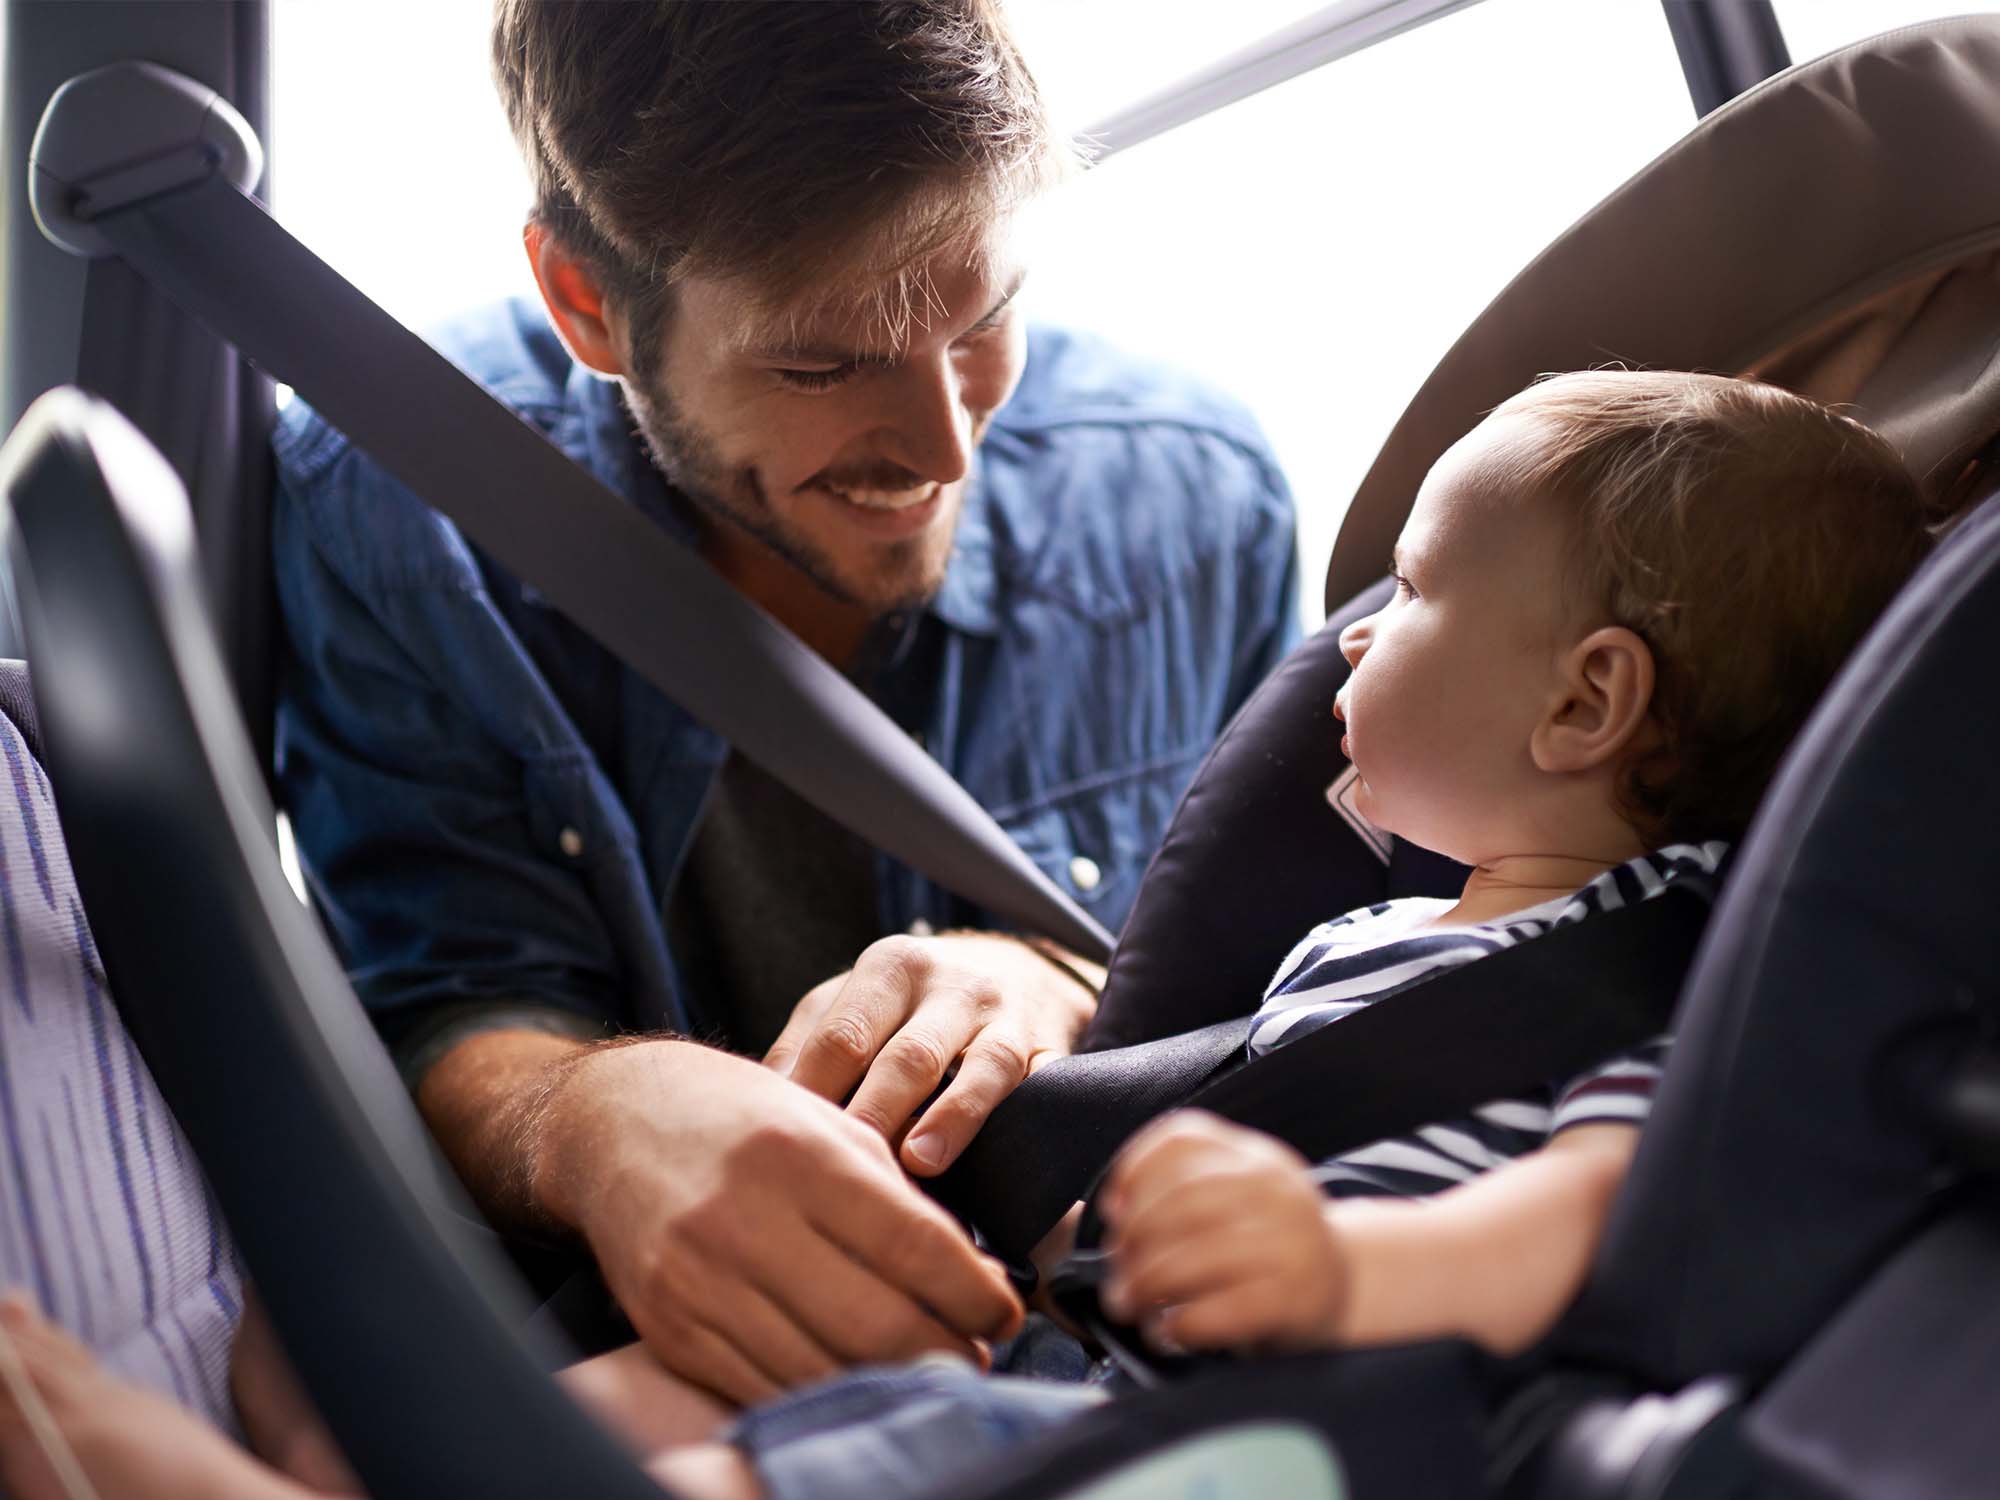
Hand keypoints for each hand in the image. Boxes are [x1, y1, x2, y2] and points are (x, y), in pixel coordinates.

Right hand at [532, 1040, 1023, 1403]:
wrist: (613, 1126)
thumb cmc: (737, 1116)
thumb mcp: (824, 1123)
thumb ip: (891, 1194)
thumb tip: (969, 1273)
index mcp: (798, 1156)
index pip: (913, 1244)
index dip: (974, 1292)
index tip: (1005, 1312)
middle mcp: (744, 1221)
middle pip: (875, 1322)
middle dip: (946, 1351)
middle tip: (977, 1355)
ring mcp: (700, 1283)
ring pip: (823, 1368)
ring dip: (892, 1382)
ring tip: (929, 1372)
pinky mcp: (671, 1330)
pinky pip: (765, 1386)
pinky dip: (824, 1393)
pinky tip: (857, 1380)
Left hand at [765, 931, 1097, 1174]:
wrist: (1018, 971)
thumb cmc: (909, 1004)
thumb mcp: (850, 1003)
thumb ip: (804, 1047)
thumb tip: (758, 1111)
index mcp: (889, 968)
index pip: (843, 1037)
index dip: (813, 1095)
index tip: (784, 1149)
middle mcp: (951, 984)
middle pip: (907, 1055)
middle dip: (874, 1114)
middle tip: (841, 1170)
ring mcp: (1006, 1016)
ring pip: (979, 1066)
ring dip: (950, 1118)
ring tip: (917, 1162)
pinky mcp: (1048, 1049)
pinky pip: (1036, 1086)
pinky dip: (1014, 1122)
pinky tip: (999, 1160)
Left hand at [1098, 1110, 1345, 1352]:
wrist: (1342, 1287)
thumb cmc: (1268, 1246)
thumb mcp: (1241, 1196)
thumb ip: (1188, 1190)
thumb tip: (1115, 1213)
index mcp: (1255, 1156)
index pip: (1183, 1137)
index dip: (1134, 1169)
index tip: (1113, 1208)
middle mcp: (1275, 1190)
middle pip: (1180, 1201)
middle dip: (1132, 1240)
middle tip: (1116, 1273)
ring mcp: (1289, 1243)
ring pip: (1192, 1257)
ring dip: (1145, 1285)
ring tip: (1131, 1304)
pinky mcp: (1293, 1299)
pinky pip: (1218, 1310)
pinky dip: (1179, 1324)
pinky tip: (1168, 1330)